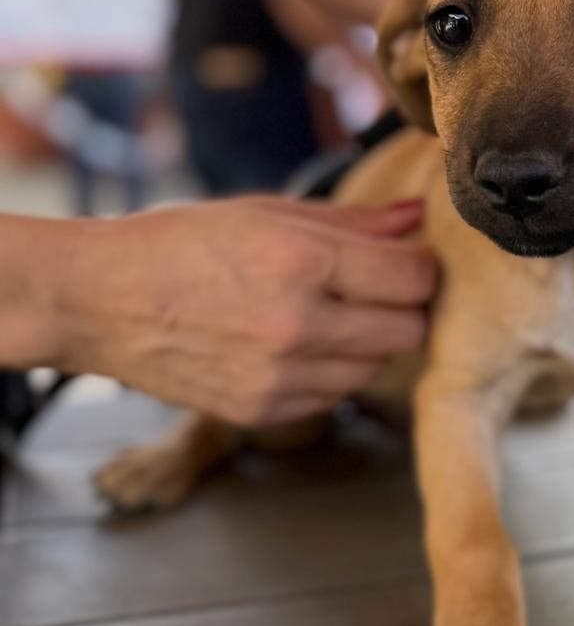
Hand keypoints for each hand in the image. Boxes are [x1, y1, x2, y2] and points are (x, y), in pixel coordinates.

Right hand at [51, 197, 435, 424]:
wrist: (98, 301)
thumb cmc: (179, 243)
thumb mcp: (265, 213)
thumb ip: (352, 220)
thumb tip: (416, 217)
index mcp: (300, 261)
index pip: (413, 279)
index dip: (423, 267)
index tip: (411, 261)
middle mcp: (296, 325)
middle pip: (408, 331)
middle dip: (406, 308)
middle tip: (382, 290)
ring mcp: (279, 377)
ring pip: (377, 368)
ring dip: (371, 341)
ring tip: (335, 314)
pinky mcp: (263, 412)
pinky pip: (335, 395)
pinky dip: (333, 371)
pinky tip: (303, 345)